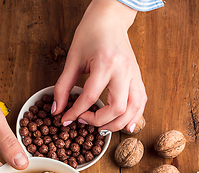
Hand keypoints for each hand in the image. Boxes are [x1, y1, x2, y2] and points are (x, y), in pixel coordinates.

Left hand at [53, 0, 146, 132]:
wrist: (110, 18)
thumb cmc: (91, 34)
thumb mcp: (73, 59)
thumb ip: (63, 86)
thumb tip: (56, 110)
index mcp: (105, 64)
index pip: (91, 97)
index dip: (75, 112)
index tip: (66, 119)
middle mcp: (124, 71)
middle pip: (117, 108)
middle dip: (99, 121)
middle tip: (84, 121)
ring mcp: (134, 74)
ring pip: (134, 109)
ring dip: (118, 124)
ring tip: (102, 128)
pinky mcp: (138, 77)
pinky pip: (141, 102)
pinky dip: (135, 117)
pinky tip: (126, 126)